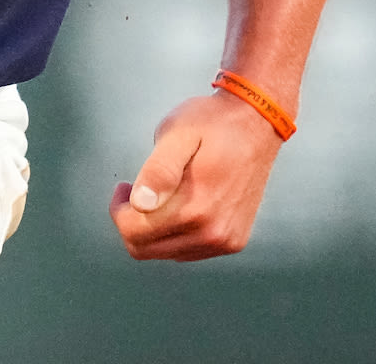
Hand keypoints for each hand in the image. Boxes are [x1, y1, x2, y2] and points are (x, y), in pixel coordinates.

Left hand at [107, 91, 283, 260]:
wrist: (257, 123)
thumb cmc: (213, 123)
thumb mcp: (178, 133)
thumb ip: (159, 170)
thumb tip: (140, 204)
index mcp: (196, 208)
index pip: (134, 233)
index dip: (118, 210)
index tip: (125, 186)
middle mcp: (213, 234)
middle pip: (146, 249)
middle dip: (131, 221)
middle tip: (136, 189)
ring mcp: (225, 241)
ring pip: (166, 252)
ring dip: (153, 228)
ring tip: (160, 193)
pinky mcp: (234, 241)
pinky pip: (188, 251)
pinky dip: (175, 233)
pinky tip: (180, 204)